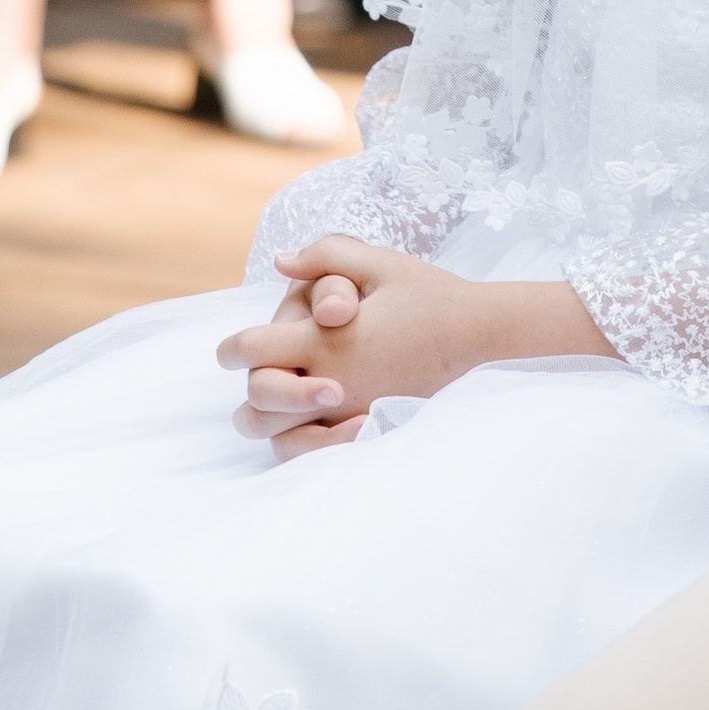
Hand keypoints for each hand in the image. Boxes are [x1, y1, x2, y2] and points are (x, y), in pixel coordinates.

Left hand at [218, 239, 514, 443]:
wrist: (478, 333)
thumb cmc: (427, 293)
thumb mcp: (377, 262)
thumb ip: (324, 256)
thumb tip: (281, 263)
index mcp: (324, 340)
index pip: (251, 350)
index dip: (231, 348)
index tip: (230, 348)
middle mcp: (331, 383)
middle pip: (256, 404)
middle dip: (249, 385)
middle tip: (255, 369)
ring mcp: (349, 413)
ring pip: (280, 438)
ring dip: (271, 419)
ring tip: (280, 397)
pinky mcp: (368, 430)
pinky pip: (317, 453)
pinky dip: (302, 443)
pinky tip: (310, 421)